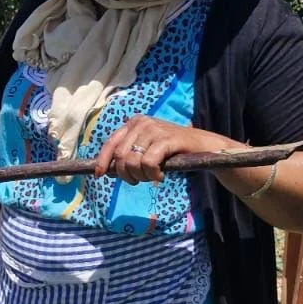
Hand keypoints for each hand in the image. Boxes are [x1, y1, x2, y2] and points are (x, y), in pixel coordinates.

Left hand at [92, 118, 237, 184]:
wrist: (202, 146)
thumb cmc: (171, 151)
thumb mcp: (146, 150)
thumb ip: (128, 156)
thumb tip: (106, 171)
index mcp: (133, 123)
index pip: (110, 143)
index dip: (103, 161)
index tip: (100, 175)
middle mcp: (141, 123)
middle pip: (120, 156)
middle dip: (126, 174)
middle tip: (138, 181)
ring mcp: (154, 129)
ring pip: (133, 162)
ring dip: (141, 177)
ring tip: (151, 177)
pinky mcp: (166, 139)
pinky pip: (148, 163)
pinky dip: (152, 174)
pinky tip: (160, 176)